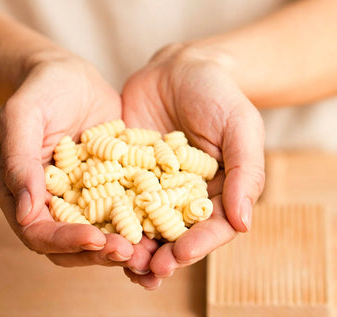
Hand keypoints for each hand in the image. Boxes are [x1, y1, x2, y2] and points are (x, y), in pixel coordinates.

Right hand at [0, 52, 155, 271]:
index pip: (37, 232)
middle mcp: (48, 202)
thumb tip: (25, 213)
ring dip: (122, 245)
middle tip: (131, 252)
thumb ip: (20, 160)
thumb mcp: (23, 116)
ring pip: (98, 233)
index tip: (96, 239)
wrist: (68, 74)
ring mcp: (79, 196)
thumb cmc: (40, 90)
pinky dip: (138, 222)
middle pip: (69, 244)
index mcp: (18, 192)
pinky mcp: (106, 186)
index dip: (65, 241)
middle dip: (99, 252)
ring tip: (151, 250)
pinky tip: (162, 226)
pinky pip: (121, 211)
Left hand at [121, 43, 264, 288]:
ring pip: (141, 221)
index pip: (211, 227)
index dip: (197, 245)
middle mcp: (182, 195)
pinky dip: (104, 210)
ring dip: (131, 243)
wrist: (179, 67)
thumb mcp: (240, 126)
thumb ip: (244, 171)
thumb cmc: (218, 94)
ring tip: (116, 257)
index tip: (180, 256)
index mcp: (216, 191)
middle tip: (143, 270)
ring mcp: (150, 184)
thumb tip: (244, 224)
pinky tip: (92, 222)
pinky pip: (113, 192)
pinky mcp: (123, 169)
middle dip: (160, 254)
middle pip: (174, 233)